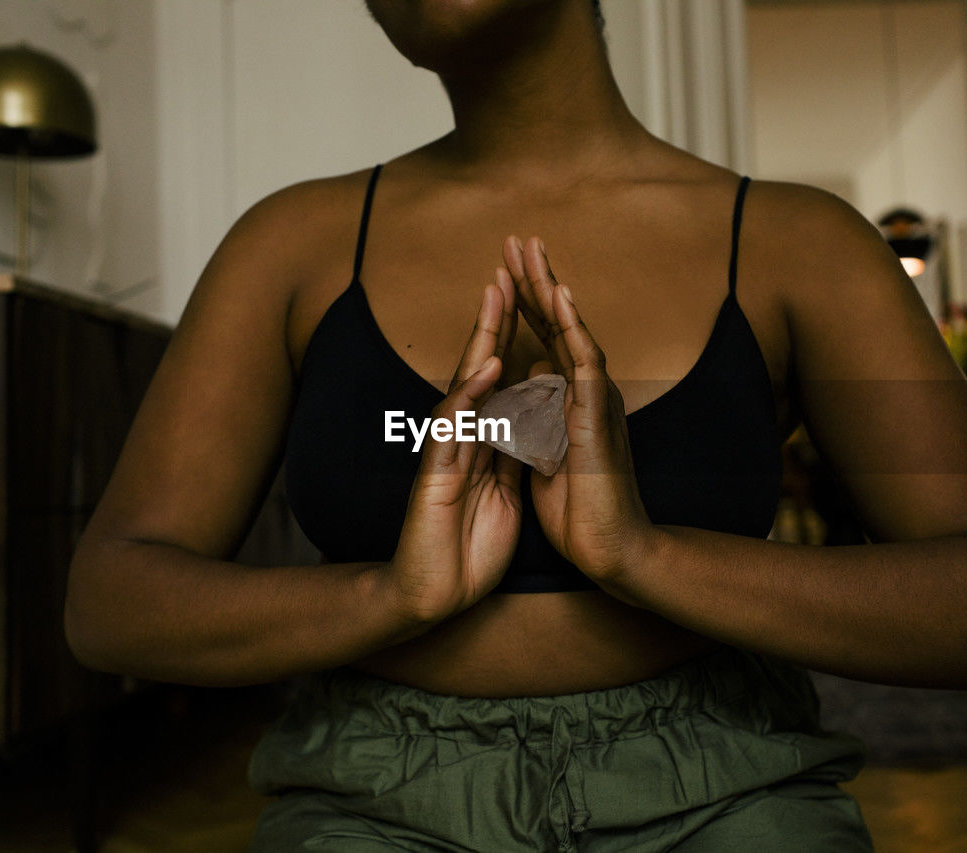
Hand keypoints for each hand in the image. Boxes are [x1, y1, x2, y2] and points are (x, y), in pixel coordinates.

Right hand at [385, 273, 521, 622]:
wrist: (435, 595)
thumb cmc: (465, 549)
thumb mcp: (503, 494)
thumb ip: (512, 455)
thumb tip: (531, 421)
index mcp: (481, 442)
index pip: (500, 379)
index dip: (513, 338)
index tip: (531, 297)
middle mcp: (462, 437)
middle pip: (480, 366)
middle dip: (494, 318)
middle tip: (507, 269)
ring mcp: (446, 452)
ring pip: (465, 383)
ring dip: (481, 338)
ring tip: (497, 293)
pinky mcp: (435, 475)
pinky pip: (455, 427)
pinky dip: (472, 394)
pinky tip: (488, 366)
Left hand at [503, 235, 655, 583]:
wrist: (609, 549)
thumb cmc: (580, 508)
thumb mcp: (545, 450)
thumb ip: (538, 410)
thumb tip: (527, 377)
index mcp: (566, 399)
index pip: (544, 340)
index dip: (524, 302)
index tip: (505, 267)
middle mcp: (584, 392)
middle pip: (558, 324)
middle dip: (535, 280)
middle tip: (518, 238)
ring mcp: (594, 402)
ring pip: (572, 331)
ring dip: (551, 290)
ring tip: (533, 252)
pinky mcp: (598, 420)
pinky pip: (584, 364)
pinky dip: (573, 328)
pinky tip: (561, 297)